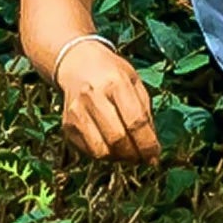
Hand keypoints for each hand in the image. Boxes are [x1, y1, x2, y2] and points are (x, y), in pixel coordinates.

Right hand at [53, 37, 158, 163]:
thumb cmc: (112, 75)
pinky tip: (110, 146)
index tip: (155, 157)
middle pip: (118, 139)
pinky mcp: (67, 125)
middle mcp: (92, 96)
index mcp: (115, 83)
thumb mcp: (134, 83)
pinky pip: (89, 152)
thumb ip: (144, 113)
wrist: (77, 64)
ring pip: (101, 151)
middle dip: (134, 154)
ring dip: (119, 158)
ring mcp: (76, 111)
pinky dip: (104, 155)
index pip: (135, 122)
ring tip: (127, 152)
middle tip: (142, 157)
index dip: (148, 145)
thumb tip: (151, 149)